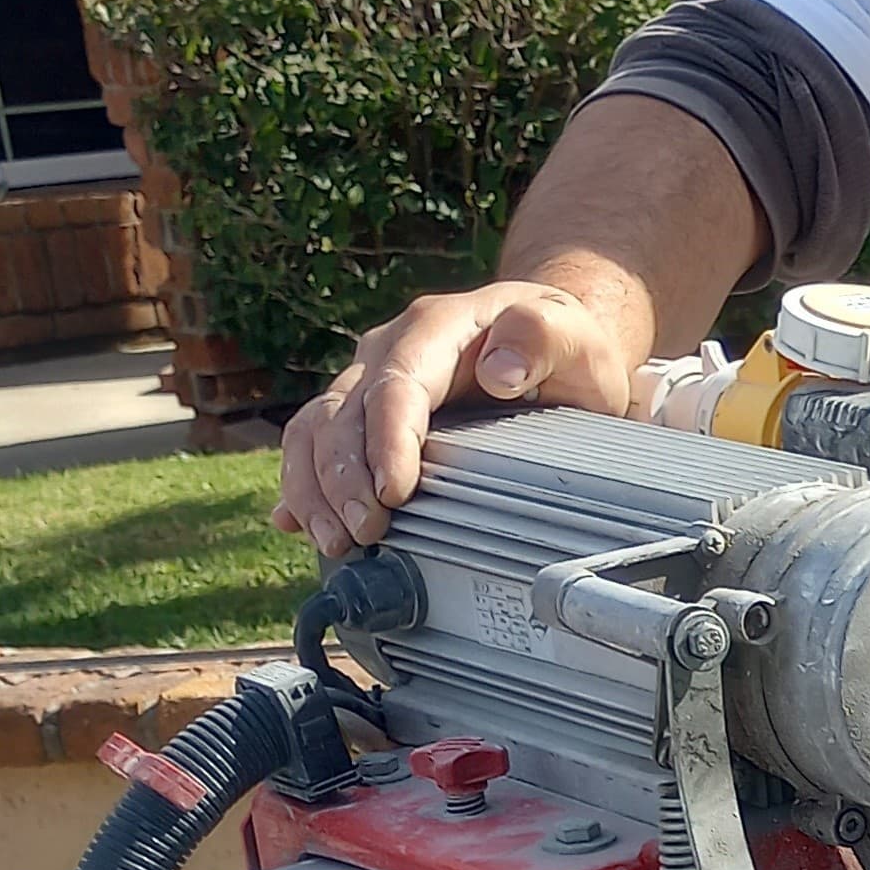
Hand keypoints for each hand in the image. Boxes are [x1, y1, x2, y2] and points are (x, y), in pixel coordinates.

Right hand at [275, 281, 637, 557]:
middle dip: (344, 479)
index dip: (387, 441)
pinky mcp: (361, 415)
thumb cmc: (564, 344)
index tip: (395, 493)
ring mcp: (368, 382)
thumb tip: (498, 373)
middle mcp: (388, 351)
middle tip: (364, 534)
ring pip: (315, 431)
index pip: (396, 385)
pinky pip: (313, 445)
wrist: (551, 343)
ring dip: (316, 489)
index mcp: (435, 328)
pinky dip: (303, 485)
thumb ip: (542, 338)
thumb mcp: (574, 335)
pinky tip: (295, 523)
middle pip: (342, 413)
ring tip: (335, 541)